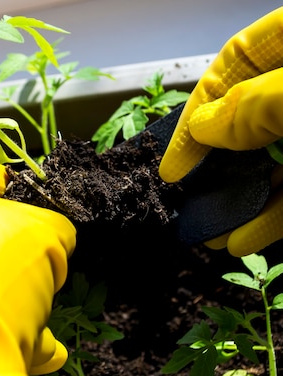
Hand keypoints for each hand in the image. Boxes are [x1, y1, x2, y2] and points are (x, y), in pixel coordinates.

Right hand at [159, 7, 282, 256]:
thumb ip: (253, 105)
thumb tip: (203, 129)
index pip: (234, 67)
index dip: (197, 114)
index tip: (171, 164)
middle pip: (250, 122)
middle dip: (215, 167)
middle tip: (184, 203)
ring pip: (276, 163)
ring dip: (240, 202)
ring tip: (207, 233)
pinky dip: (274, 218)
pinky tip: (245, 241)